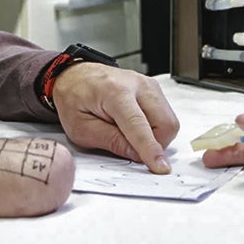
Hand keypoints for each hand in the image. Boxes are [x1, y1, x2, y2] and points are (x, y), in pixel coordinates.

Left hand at [51, 63, 178, 172]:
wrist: (75, 76)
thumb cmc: (74, 98)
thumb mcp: (81, 128)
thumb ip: (110, 141)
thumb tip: (137, 155)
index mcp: (114, 92)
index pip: (138, 125)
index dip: (150, 149)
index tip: (160, 167)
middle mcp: (136, 84)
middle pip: (165, 123)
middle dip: (154, 145)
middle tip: (132, 147)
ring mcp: (148, 84)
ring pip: (169, 121)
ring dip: (155, 136)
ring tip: (129, 132)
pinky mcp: (153, 88)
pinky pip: (165, 115)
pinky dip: (155, 127)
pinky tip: (135, 124)